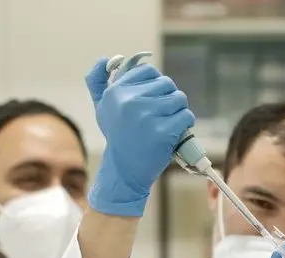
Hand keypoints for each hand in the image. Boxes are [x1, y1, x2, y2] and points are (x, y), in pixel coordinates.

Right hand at [84, 57, 194, 216]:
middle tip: (162, 114)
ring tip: (169, 122)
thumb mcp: (102, 108)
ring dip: (179, 110)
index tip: (152, 100)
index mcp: (117, 91)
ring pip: (179, 99)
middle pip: (167, 84)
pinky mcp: (164, 131)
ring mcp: (147, 116)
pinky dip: (185, 123)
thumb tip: (105, 58)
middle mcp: (130, 101)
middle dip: (169, 98)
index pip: (150, 71)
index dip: (156, 85)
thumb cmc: (117, 137)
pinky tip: (176, 131)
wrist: (124, 170)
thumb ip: (98, 82)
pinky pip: (186, 116)